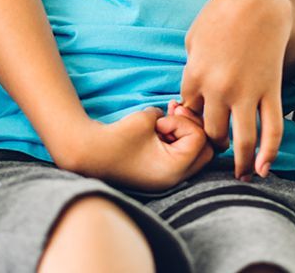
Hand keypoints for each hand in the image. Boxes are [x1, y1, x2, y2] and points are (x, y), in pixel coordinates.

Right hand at [62, 106, 214, 191]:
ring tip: (166, 116)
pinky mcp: (159, 174)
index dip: (184, 123)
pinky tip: (160, 125)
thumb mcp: (148, 118)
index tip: (161, 122)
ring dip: (184, 133)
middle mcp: (174, 179)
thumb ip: (170, 115)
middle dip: (193, 128)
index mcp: (174, 170)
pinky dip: (174, 139)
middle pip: (205, 151)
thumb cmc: (118, 137)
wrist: (89, 153)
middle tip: (174, 114)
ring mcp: (167, 179)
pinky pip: (179, 155)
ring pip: (194, 153)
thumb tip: (180, 117)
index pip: (200, 140)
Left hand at [180, 0, 291, 179]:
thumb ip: (191, 68)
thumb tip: (193, 94)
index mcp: (195, 74)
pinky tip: (264, 167)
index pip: (188, 112)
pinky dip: (269, 152)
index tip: (197, 123)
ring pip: (240, 139)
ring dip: (239, 162)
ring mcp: (247, 92)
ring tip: (241, 175)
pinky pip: (272, 128)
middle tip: (218, 147)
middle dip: (213, 142)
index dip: (191, 120)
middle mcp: (219, 89)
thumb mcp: (194, 37)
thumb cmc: (222, 14)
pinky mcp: (270, 90)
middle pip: (211, 132)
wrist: (258, 1)